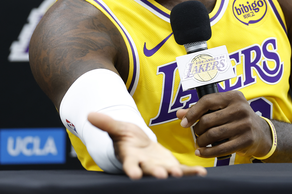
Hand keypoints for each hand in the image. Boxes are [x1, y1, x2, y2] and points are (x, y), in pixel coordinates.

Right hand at [87, 112, 207, 179]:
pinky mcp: (170, 166)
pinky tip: (202, 172)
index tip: (134, 175)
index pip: (130, 164)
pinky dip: (191, 172)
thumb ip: (106, 124)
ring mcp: (158, 167)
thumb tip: (89, 114)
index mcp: (130, 157)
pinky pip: (182, 170)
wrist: (138, 145)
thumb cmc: (125, 137)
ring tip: (181, 175)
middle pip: (150, 170)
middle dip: (156, 173)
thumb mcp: (117, 128)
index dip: (132, 169)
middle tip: (163, 176)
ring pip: (166, 172)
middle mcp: (144, 165)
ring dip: (175, 174)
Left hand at [176, 91, 272, 158]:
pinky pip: (221, 148)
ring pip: (213, 135)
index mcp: (234, 96)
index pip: (207, 101)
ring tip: (199, 143)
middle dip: (197, 130)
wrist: (261, 133)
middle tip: (197, 134)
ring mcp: (245, 124)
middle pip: (208, 120)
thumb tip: (180, 114)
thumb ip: (201, 110)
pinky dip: (208, 152)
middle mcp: (240, 108)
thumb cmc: (237, 119)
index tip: (184, 123)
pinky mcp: (246, 140)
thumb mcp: (223, 109)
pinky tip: (201, 153)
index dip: (193, 112)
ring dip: (201, 141)